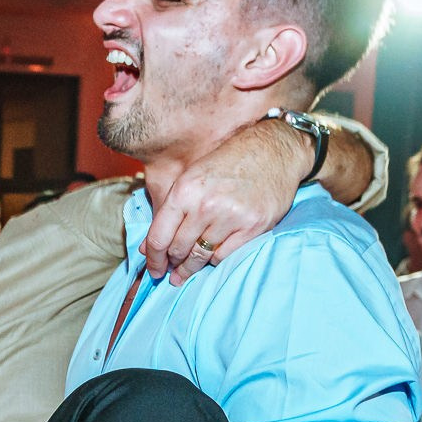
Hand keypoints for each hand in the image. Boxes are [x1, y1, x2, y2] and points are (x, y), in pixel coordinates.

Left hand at [140, 116, 305, 283]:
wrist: (274, 150)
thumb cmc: (229, 161)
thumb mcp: (192, 177)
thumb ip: (169, 212)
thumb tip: (147, 248)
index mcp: (184, 191)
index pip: (158, 238)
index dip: (153, 260)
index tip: (155, 271)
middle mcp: (205, 205)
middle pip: (178, 249)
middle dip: (173, 263)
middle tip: (171, 272)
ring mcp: (231, 217)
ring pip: (200, 256)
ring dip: (192, 267)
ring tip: (186, 272)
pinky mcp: (253, 226)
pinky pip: (225, 256)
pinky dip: (215, 259)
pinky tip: (212, 257)